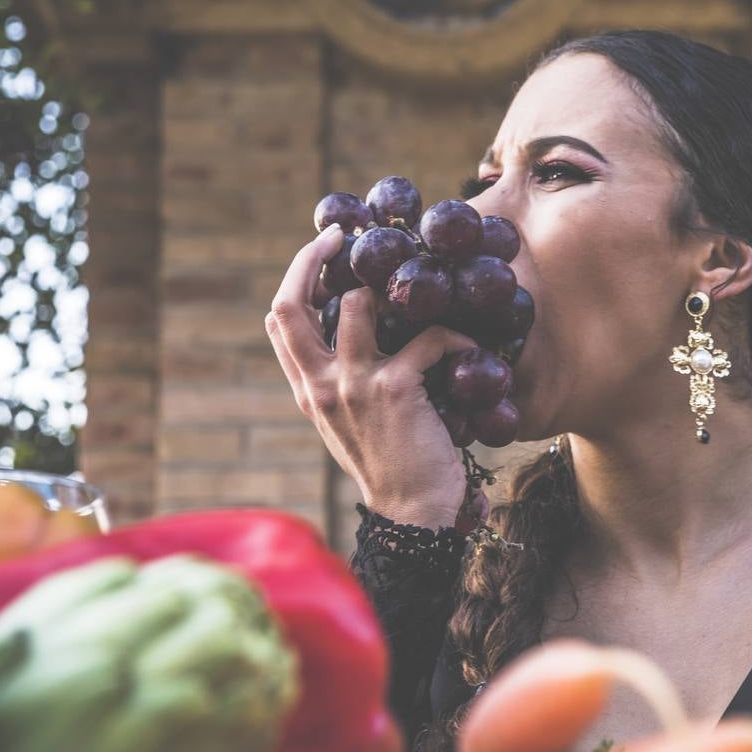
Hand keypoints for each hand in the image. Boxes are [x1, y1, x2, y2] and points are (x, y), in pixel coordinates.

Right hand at [266, 224, 477, 529]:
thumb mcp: (349, 424)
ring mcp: (353, 384)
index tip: (325, 253)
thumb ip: (341, 382)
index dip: (297, 277)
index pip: (279, 321)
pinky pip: (428, 337)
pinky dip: (456, 337)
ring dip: (396, 290)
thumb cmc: (391, 468)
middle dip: (313, 258)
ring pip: (361, 304)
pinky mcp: (395, 388)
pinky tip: (472, 347)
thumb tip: (355, 335)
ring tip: (423, 294)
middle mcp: (320, 384)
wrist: (412, 515)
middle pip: (289, 303)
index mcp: (307, 390)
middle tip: (346, 236)